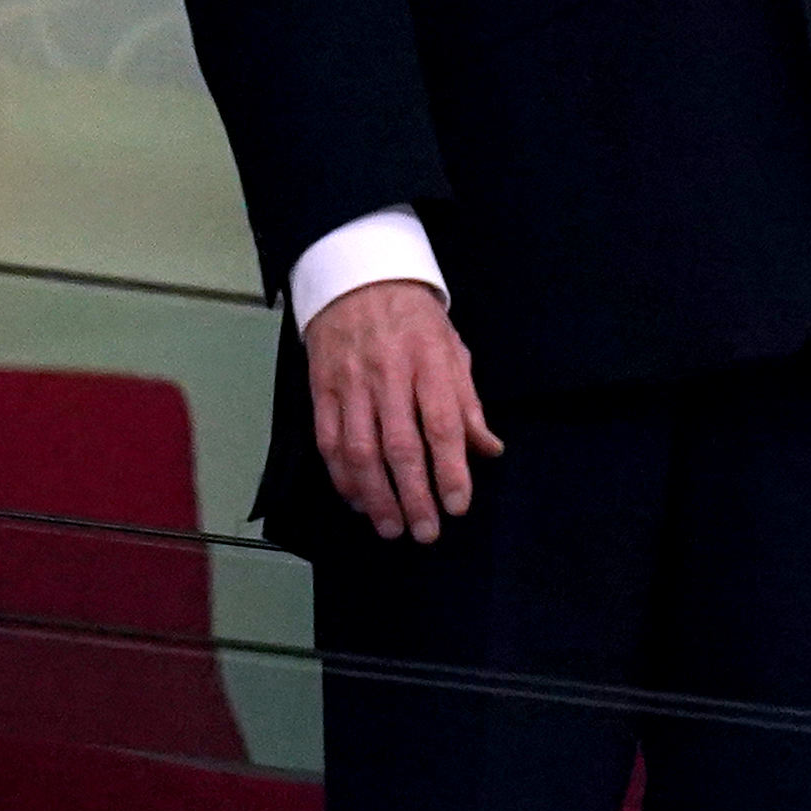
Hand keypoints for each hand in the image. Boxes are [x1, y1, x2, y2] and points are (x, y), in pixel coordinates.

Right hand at [302, 280, 501, 542]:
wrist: (358, 279)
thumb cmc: (415, 319)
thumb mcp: (453, 349)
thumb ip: (468, 402)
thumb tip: (489, 449)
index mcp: (429, 363)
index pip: (442, 424)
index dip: (450, 469)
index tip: (458, 505)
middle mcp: (389, 376)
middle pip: (399, 446)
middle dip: (413, 495)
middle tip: (426, 532)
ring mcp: (350, 385)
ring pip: (359, 451)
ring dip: (376, 496)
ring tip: (392, 528)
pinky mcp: (321, 390)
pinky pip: (328, 443)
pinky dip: (343, 478)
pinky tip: (359, 501)